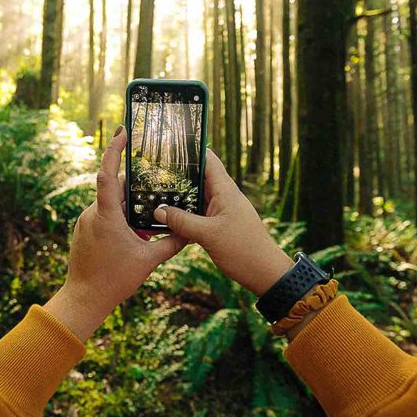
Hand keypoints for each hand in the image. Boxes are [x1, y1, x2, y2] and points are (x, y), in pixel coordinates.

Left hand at [45, 127, 187, 340]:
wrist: (83, 300)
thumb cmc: (113, 280)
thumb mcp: (149, 261)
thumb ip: (171, 242)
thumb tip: (191, 232)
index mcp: (106, 215)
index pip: (108, 174)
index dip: (114, 150)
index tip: (123, 132)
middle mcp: (92, 214)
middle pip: (116, 188)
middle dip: (137, 186)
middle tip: (157, 179)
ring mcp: (86, 222)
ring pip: (111, 203)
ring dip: (130, 205)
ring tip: (151, 211)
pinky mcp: (85, 231)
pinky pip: (105, 214)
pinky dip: (122, 216)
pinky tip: (137, 230)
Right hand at [151, 149, 292, 297]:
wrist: (265, 274)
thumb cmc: (244, 250)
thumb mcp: (209, 235)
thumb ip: (182, 221)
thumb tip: (158, 209)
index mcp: (226, 191)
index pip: (208, 160)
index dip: (191, 149)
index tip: (168, 143)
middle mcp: (224, 197)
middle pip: (198, 178)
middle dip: (177, 174)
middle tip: (150, 170)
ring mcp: (221, 211)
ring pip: (195, 197)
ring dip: (178, 196)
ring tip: (151, 191)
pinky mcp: (218, 226)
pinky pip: (197, 214)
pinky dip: (183, 214)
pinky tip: (166, 217)